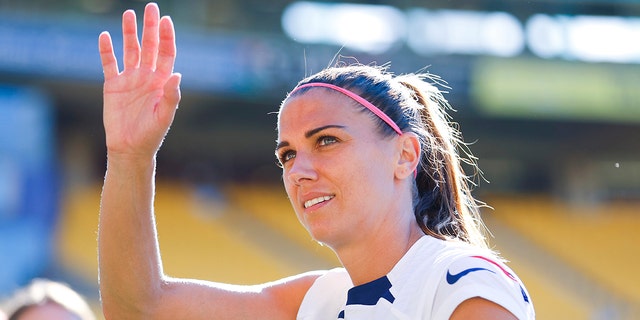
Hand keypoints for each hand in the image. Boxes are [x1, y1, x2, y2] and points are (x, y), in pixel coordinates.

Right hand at [99, 2, 180, 158]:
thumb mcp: (164, 116)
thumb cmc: (151, 135)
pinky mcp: (113, 86)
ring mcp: (130, 79)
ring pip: (130, 50)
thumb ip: (172, 96)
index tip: (166, 20)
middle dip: (150, 27)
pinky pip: (109, 64)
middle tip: (151, 7)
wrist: (130, 148)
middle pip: (149, 46)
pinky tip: (105, 36)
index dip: (166, 37)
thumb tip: (177, 75)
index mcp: (162, 82)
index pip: (166, 53)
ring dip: (129, 32)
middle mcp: (147, 77)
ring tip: (128, 14)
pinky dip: (107, 50)